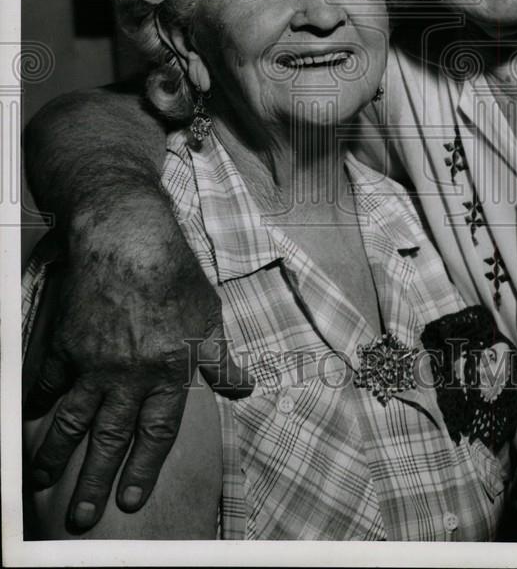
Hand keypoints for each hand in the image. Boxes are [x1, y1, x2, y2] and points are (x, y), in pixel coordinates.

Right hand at [24, 198, 252, 532]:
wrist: (128, 239)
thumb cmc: (176, 274)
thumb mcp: (209, 316)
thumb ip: (219, 359)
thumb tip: (242, 387)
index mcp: (168, 371)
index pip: (156, 433)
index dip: (143, 468)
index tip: (130, 499)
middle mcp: (129, 375)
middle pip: (109, 437)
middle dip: (94, 480)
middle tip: (81, 516)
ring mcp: (93, 361)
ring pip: (73, 419)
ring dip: (57, 453)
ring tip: (43, 481)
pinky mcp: (66, 342)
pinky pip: (49, 380)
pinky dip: (40, 400)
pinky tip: (34, 418)